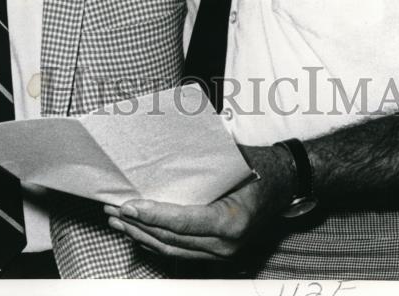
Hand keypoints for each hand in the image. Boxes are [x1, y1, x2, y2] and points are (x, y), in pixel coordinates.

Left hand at [103, 143, 295, 260]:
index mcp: (232, 222)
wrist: (287, 183)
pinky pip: (180, 253)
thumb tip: (168, 144)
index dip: (152, 215)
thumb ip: (206, 157)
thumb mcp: (237, 157)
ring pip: (172, 251)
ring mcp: (223, 255)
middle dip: (138, 225)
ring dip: (141, 236)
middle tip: (112, 208)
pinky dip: (156, 242)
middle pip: (171, 240)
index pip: (183, 222)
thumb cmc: (262, 166)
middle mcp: (226, 245)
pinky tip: (138, 231)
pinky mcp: (218, 255)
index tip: (127, 205)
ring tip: (117, 220)